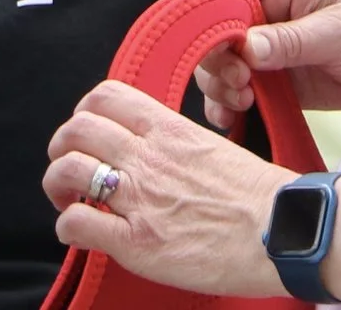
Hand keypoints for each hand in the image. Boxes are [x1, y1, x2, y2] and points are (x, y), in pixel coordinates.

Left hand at [46, 81, 291, 298]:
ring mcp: (140, 200)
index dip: (86, 113)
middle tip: (69, 167)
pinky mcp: (137, 243)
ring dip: (57, 185)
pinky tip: (81, 232)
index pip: (106, 96)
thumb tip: (151, 149)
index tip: (91, 134)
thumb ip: (175, 143)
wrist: (283, 232)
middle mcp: (149, 158)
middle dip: (62, 147)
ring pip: (69, 170)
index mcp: (170, 129)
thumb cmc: (259, 196)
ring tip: (68, 201)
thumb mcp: (214, 147)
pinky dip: (69, 226)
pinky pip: (78, 224)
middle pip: (77, 129)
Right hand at [196, 0, 340, 124]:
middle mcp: (264, 11)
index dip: (209, 9)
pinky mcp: (271, 81)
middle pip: (213, 29)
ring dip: (219, 86)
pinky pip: (236, 93)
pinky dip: (228, 107)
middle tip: (240, 83)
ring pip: (219, 64)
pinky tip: (233, 120)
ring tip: (243, 102)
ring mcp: (264, 48)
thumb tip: (244, 48)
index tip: (216, 44)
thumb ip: (290, 39)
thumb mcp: (337, 31)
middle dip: (215, 58)